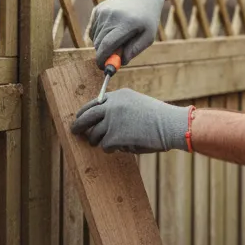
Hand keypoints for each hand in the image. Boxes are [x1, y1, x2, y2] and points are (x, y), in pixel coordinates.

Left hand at [71, 89, 190, 153]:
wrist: (170, 124)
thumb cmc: (157, 118)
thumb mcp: (136, 104)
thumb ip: (119, 108)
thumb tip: (100, 123)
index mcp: (118, 95)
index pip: (93, 103)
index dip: (85, 112)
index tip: (80, 118)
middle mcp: (111, 106)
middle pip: (86, 116)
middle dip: (78, 125)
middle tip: (74, 131)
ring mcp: (111, 121)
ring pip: (94, 135)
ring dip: (99, 141)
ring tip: (108, 144)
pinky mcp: (112, 136)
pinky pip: (105, 146)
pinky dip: (111, 149)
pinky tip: (121, 147)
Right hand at [87, 0, 165, 67]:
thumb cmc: (146, 19)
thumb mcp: (148, 36)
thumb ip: (134, 50)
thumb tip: (119, 62)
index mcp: (126, 23)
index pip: (107, 45)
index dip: (103, 59)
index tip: (103, 67)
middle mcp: (112, 16)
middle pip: (99, 43)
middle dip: (104, 53)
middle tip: (115, 55)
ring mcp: (103, 12)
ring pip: (95, 38)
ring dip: (103, 43)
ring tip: (118, 37)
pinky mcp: (97, 10)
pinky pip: (93, 30)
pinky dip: (100, 35)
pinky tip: (111, 30)